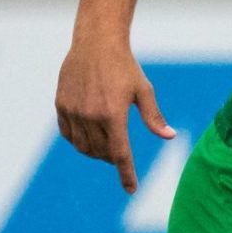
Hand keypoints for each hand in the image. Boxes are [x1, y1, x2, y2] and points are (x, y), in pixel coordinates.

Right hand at [55, 37, 175, 193]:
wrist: (96, 43)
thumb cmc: (124, 66)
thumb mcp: (144, 90)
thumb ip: (154, 117)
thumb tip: (169, 136)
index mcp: (113, 114)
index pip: (120, 154)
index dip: (126, 174)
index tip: (131, 189)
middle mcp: (90, 115)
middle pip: (102, 153)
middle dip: (113, 160)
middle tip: (120, 155)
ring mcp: (73, 111)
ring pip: (83, 147)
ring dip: (95, 153)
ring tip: (106, 147)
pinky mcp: (61, 105)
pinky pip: (68, 134)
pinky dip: (79, 142)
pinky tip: (89, 138)